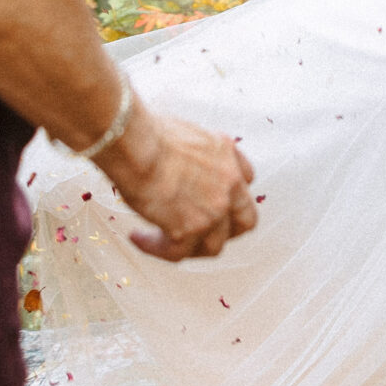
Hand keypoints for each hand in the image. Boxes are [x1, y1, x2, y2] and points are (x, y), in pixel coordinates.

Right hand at [98, 102, 258, 261]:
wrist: (138, 145)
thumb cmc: (150, 133)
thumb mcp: (188, 132)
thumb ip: (196, 154)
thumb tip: (180, 164)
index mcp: (227, 154)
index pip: (246, 181)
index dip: (230, 194)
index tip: (210, 198)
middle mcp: (228, 183)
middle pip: (244, 221)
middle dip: (224, 230)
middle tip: (198, 230)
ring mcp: (213, 209)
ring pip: (213, 246)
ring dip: (189, 246)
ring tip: (163, 239)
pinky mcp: (189, 230)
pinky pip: (177, 253)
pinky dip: (156, 248)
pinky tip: (138, 237)